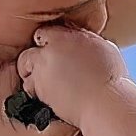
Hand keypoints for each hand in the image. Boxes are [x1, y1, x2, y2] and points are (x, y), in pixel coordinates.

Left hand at [17, 25, 131, 130]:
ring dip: (31, 73)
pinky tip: (45, 94)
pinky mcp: (39, 88)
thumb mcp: (104, 49)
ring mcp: (43, 69)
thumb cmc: (111, 79)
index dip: (46, 43)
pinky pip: (28, 86)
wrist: (105, 102)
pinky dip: (33, 90)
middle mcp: (51, 50)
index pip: (44, 33)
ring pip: (24, 66)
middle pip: (30, 49)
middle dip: (34, 58)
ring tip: (44, 82)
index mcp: (67, 37)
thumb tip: (81, 42)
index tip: (50, 51)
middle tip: (44, 68)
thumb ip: (85, 42)